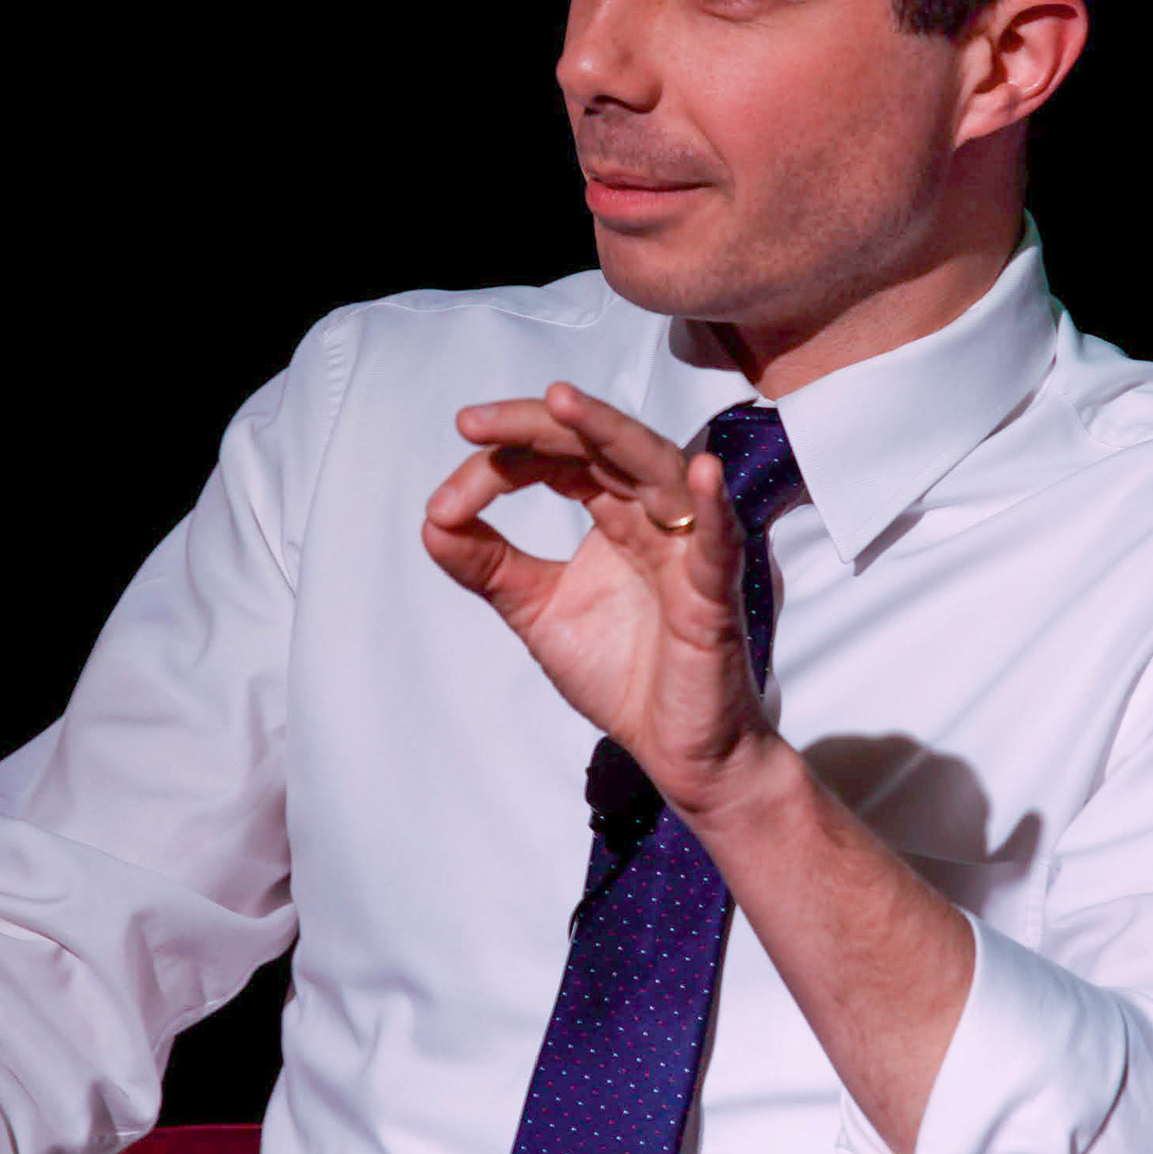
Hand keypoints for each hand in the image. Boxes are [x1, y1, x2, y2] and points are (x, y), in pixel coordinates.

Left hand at [421, 382, 777, 812]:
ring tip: (562, 402)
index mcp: (615, 515)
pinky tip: (700, 474)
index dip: (499, 465)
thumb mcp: (537, 610)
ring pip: (657, 470)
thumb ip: (489, 566)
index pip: (557, 461)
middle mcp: (654, 518)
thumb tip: (431, 522)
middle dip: (536, 427)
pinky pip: (720, 545)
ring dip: (610, 433)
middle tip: (474, 421)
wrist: (678, 750)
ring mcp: (688, 551)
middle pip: (599, 447)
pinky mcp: (716, 597)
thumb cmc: (624, 674)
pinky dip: (713, 509)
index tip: (444, 505)